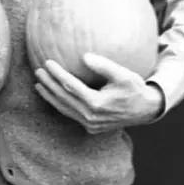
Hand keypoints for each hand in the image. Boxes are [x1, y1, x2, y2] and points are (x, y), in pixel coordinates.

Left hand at [34, 53, 164, 133]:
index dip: (58, 74)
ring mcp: (90, 124)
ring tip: (39, 84)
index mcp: (97, 104)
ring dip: (50, 96)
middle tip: (38, 71)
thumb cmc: (135, 89)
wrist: (146, 111)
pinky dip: (60, 105)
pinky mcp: (91, 128)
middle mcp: (91, 116)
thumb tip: (85, 56)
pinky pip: (70, 114)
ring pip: (64, 109)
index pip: (71, 86)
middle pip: (63, 98)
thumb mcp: (124, 75)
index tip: (47, 62)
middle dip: (49, 84)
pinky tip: (53, 96)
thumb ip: (105, 66)